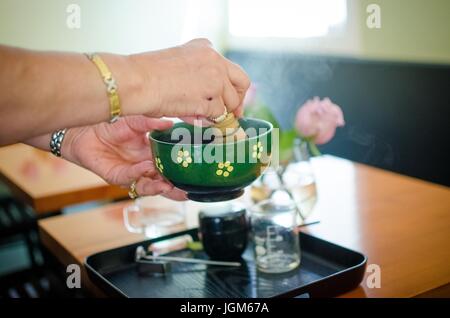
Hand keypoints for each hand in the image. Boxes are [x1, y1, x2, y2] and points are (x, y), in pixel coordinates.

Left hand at [62, 116, 186, 200]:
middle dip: (174, 189)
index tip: (195, 174)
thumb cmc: (111, 124)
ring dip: (158, 188)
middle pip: (162, 183)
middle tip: (186, 191)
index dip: (181, 172)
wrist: (85, 128)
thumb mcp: (135, 120)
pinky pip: (129, 178)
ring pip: (147, 186)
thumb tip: (169, 122)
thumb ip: (151, 122)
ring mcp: (130, 173)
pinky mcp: (115, 176)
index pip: (170, 166)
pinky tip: (146, 167)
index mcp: (152, 154)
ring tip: (168, 186)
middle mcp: (143, 167)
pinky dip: (138, 173)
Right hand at [128, 38, 249, 122]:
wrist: (138, 81)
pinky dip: (209, 120)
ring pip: (230, 103)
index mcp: (206, 48)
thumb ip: (198, 78)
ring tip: (201, 116)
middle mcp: (215, 60)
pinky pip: (218, 115)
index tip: (231, 100)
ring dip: (219, 114)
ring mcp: (215, 79)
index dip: (233, 87)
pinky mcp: (211, 98)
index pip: (231, 69)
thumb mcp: (178, 65)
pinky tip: (194, 118)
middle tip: (233, 115)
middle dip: (238, 101)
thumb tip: (210, 104)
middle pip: (242, 84)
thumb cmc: (147, 75)